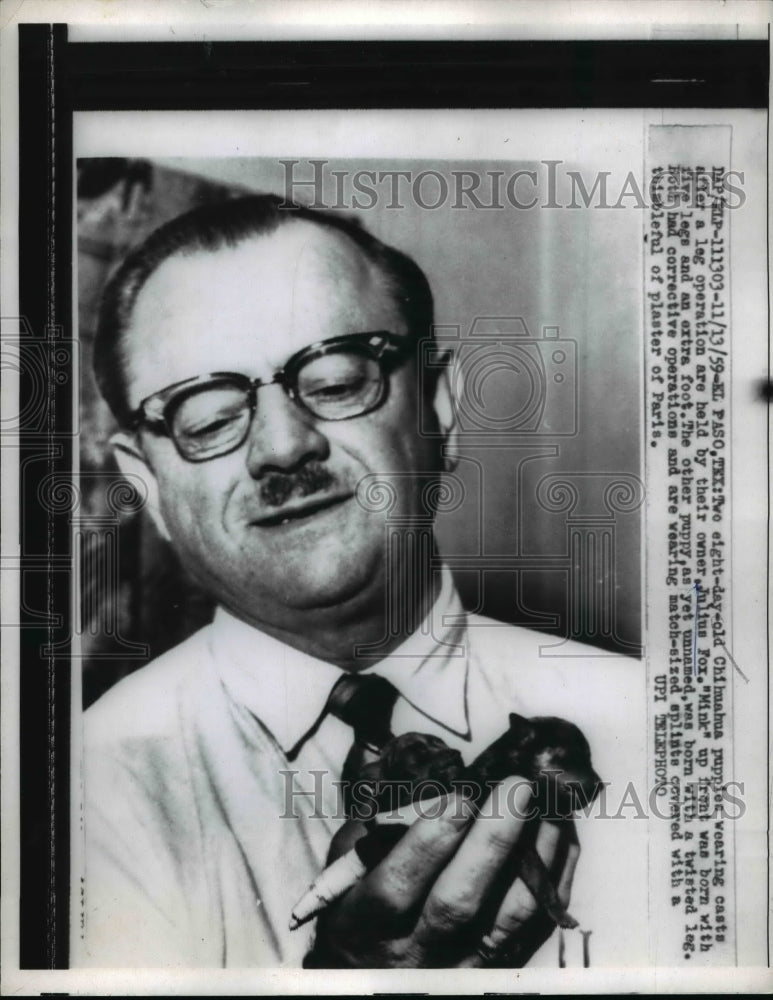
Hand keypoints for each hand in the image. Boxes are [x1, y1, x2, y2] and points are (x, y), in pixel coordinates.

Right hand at [307, 777, 580, 967]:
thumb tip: (432, 785)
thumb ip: (378, 825)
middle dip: (491, 842)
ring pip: (507, 920)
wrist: (377, 969)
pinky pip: (536, 926)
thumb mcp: (348, 863)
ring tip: (548, 807)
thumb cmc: (361, 899)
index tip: (459, 796)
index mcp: (363, 922)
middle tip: (517, 787)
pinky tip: (559, 834)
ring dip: (535, 858)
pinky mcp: (498, 967)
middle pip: (457, 905)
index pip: (395, 888)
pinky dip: (554, 878)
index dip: (427, 843)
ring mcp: (460, 965)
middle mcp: (413, 953)